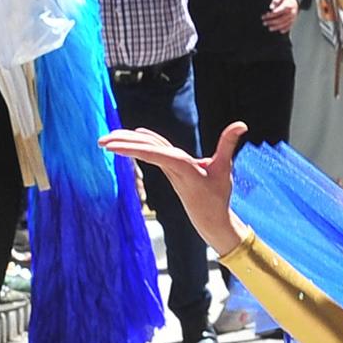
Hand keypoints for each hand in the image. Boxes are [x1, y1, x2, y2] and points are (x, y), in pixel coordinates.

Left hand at [99, 122, 246, 256]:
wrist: (210, 219)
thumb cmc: (218, 196)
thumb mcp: (225, 169)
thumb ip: (228, 144)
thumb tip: (241, 123)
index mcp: (182, 166)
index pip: (154, 153)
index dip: (132, 147)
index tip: (112, 146)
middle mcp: (172, 166)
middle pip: (144, 149)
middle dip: (122, 144)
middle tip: (100, 141)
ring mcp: (170, 169)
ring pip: (147, 149)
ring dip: (127, 142)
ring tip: (106, 140)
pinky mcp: (172, 170)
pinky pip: (154, 152)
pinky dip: (143, 143)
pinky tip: (134, 135)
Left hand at [263, 0, 298, 33]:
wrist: (295, 0)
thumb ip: (275, 0)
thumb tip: (271, 8)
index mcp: (288, 5)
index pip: (278, 11)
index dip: (271, 15)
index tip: (264, 16)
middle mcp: (291, 12)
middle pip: (281, 19)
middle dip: (271, 22)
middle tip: (264, 23)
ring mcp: (293, 17)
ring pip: (284, 24)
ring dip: (276, 27)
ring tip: (269, 28)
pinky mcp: (293, 20)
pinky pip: (290, 26)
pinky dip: (285, 29)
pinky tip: (280, 31)